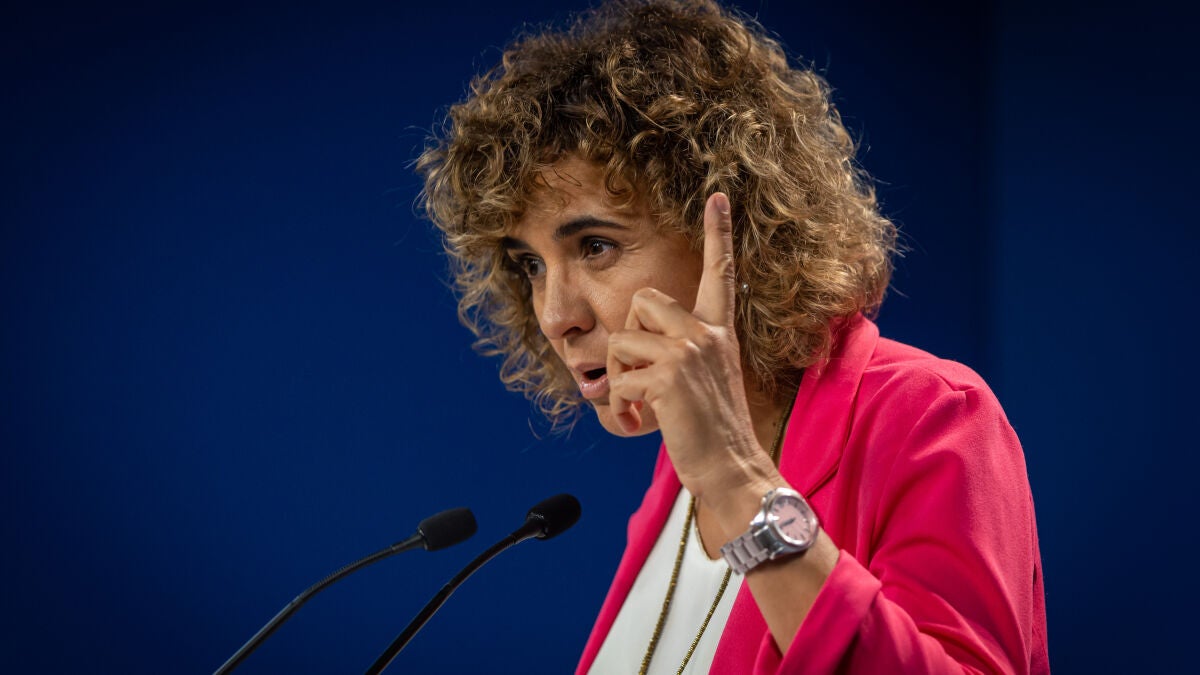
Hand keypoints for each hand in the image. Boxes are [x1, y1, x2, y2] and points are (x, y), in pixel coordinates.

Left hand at [605, 193, 772, 499]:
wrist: (732, 469)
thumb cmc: (713, 431)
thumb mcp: (703, 380)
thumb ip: (676, 353)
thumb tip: (628, 351)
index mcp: (718, 331)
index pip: (720, 273)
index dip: (718, 233)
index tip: (718, 196)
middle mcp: (707, 334)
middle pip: (641, 301)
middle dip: (629, 338)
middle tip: (643, 374)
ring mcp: (688, 353)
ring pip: (621, 341)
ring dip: (620, 378)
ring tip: (642, 404)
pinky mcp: (669, 377)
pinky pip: (620, 380)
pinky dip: (622, 406)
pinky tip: (641, 422)